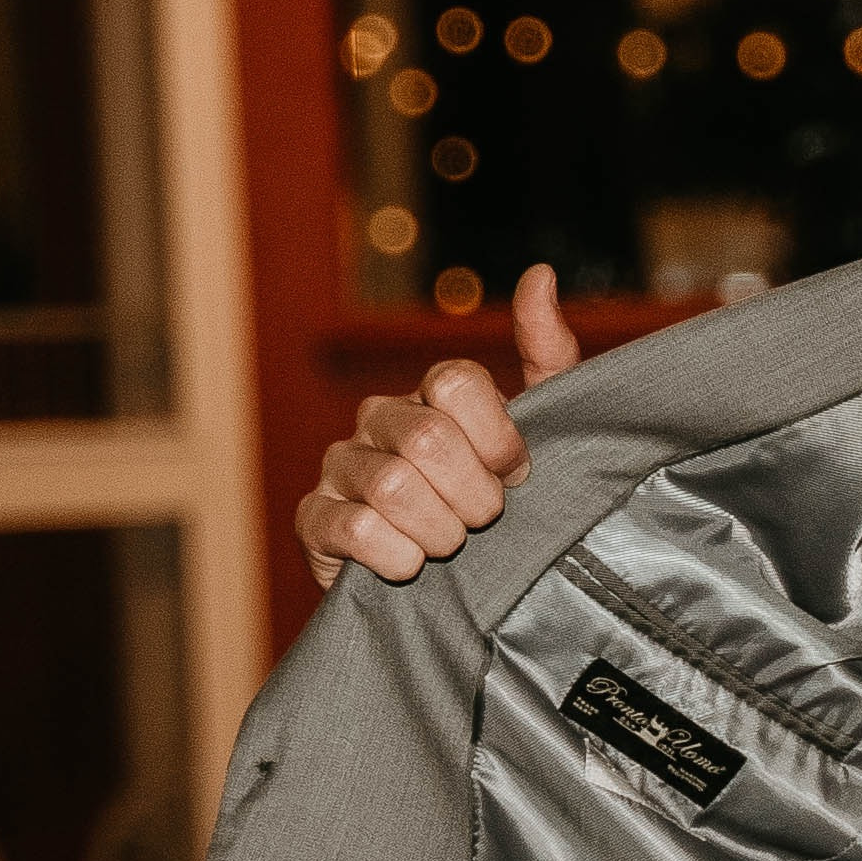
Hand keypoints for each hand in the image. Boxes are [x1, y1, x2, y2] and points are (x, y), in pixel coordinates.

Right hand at [294, 266, 581, 586]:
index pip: (455, 383)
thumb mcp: (545, 430)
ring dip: (440, 531)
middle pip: (428, 438)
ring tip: (450, 545)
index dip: (498, 440)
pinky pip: (354, 530)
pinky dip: (397, 557)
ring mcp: (340, 466)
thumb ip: (548, 354)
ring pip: (392, 486)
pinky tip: (410, 565)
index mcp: (431, 393)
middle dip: (475, 495)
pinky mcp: (313, 520)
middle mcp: (378, 417)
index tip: (516, 474)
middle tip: (485, 519)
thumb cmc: (500, 500)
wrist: (460, 586)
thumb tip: (540, 274)